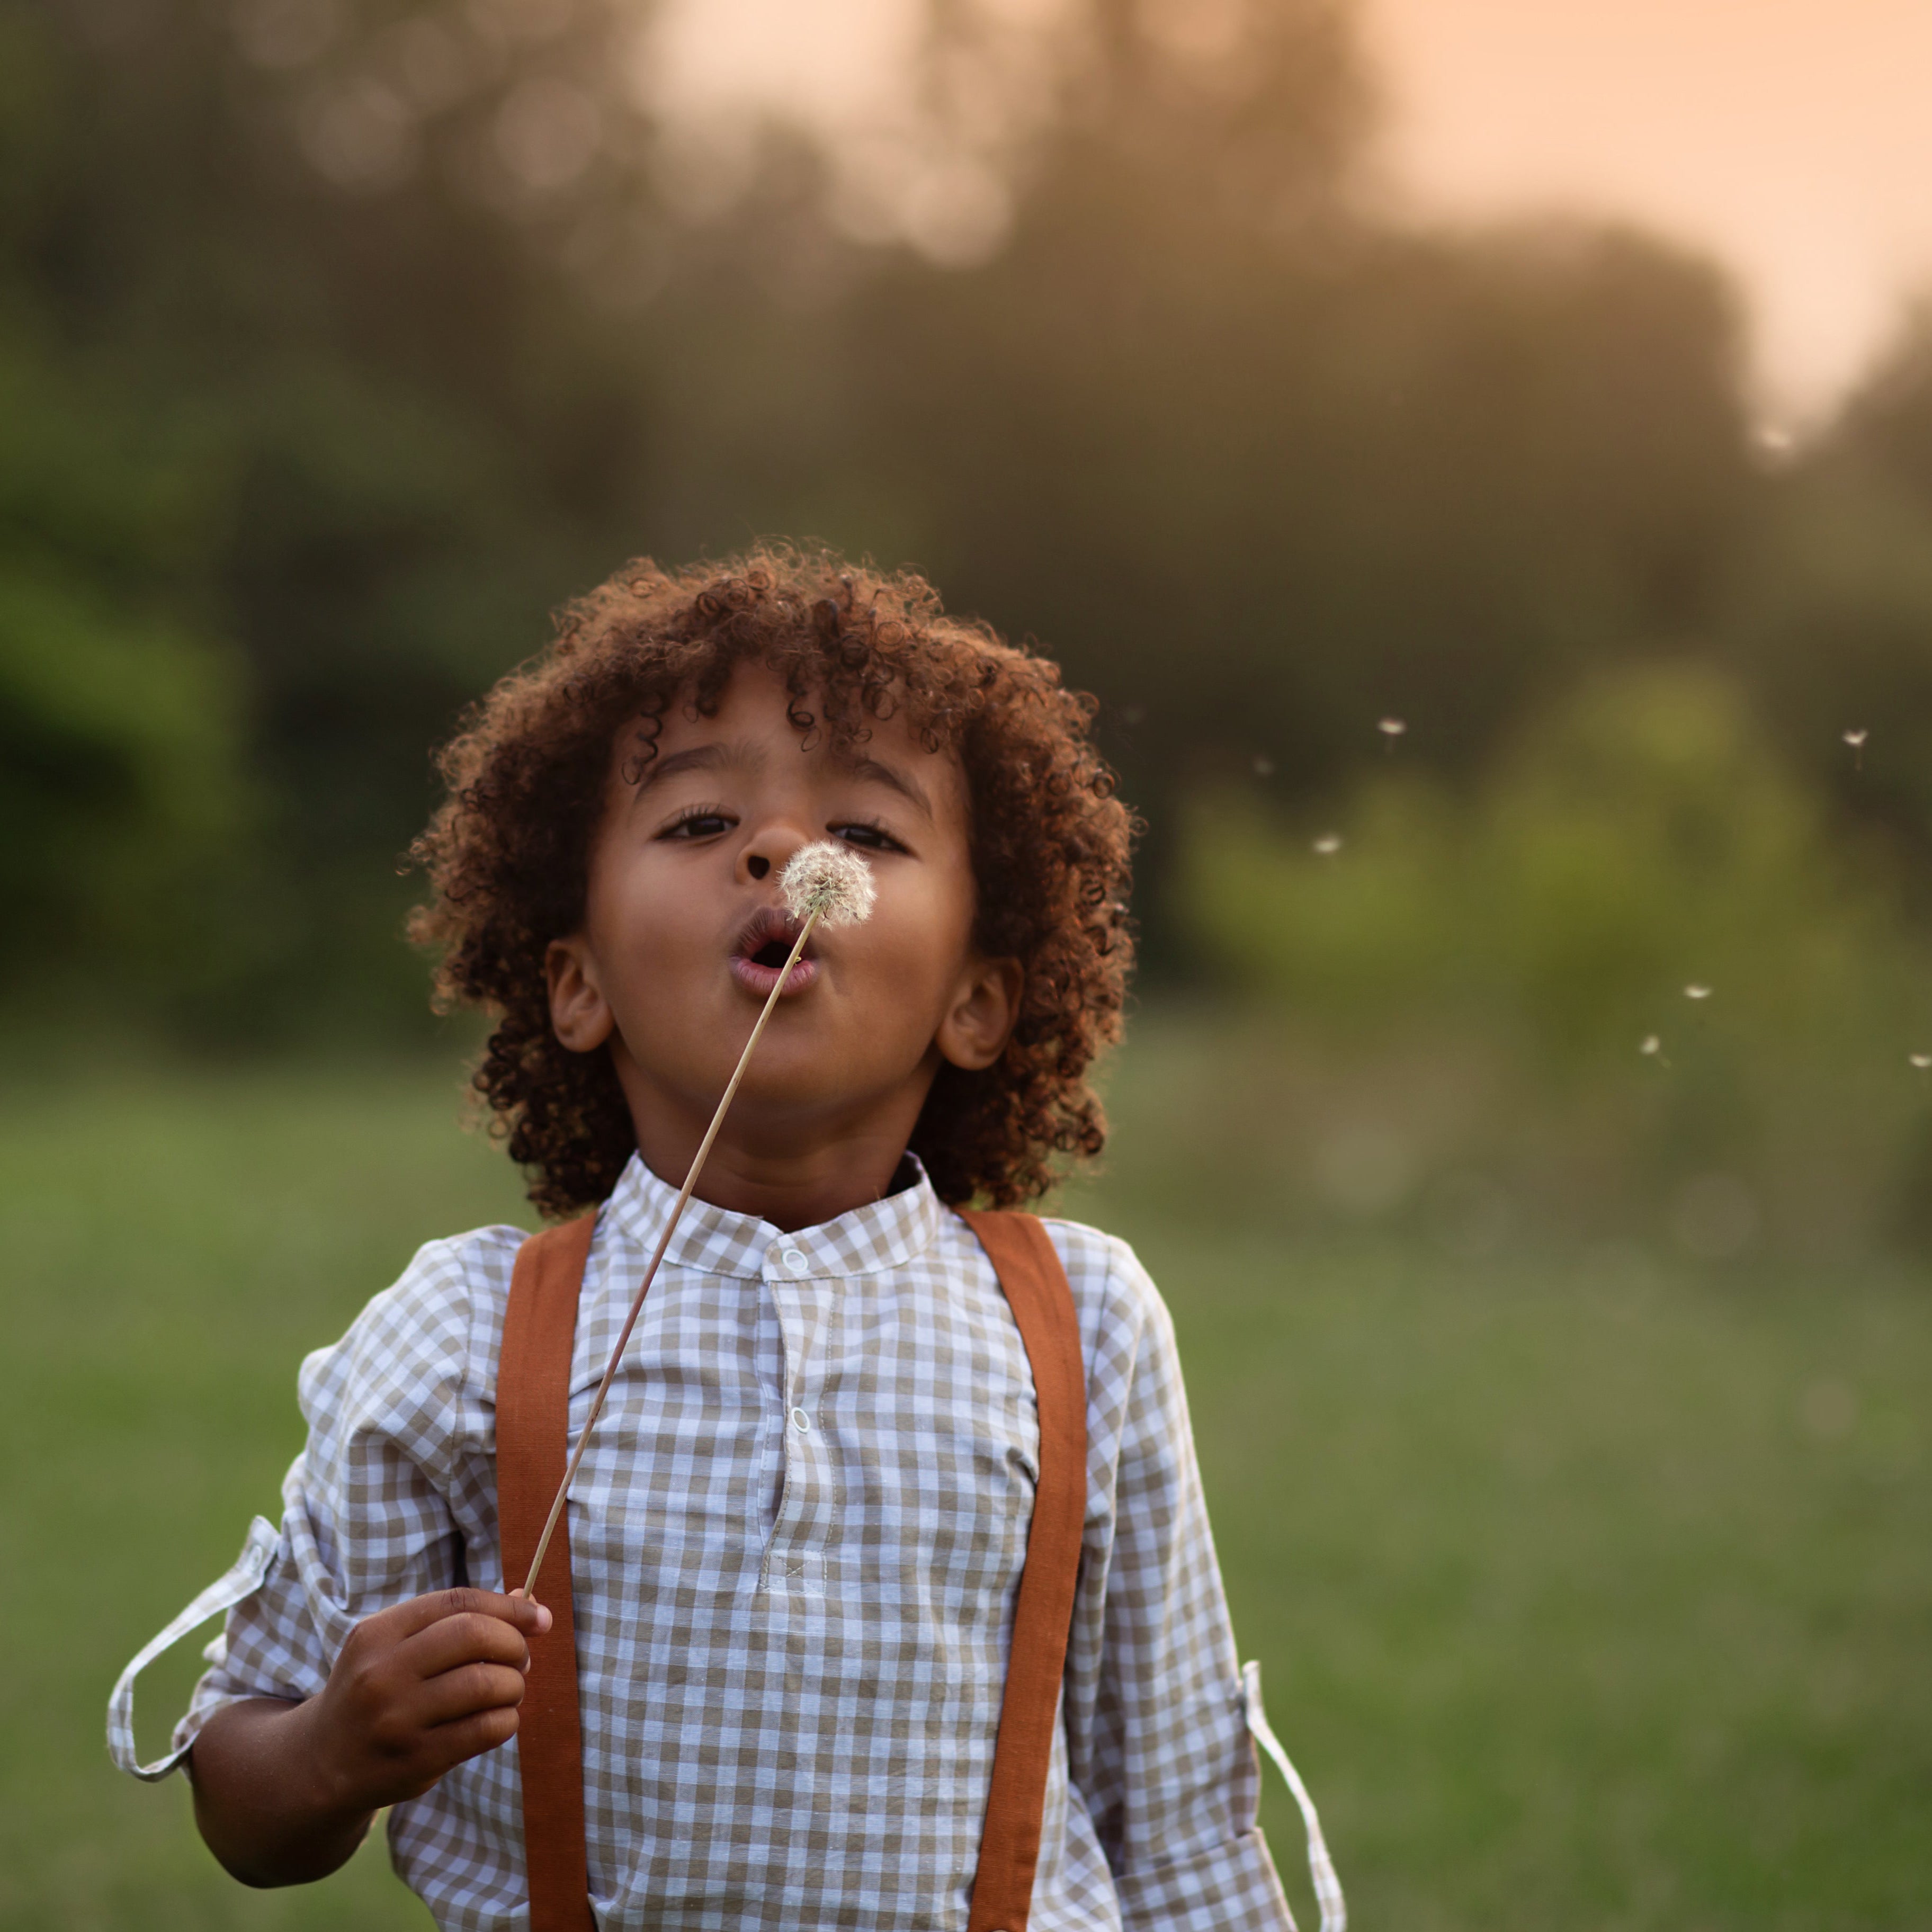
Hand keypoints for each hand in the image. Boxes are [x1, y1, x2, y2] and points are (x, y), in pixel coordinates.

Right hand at [305, 1586, 551, 1814]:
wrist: (321, 1764)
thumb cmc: (377, 1692)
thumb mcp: (396, 1647)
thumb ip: (456, 1623)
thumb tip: (531, 1603)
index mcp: (377, 1633)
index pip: (458, 1602)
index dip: (508, 1607)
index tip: (539, 1618)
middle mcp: (383, 1673)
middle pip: (475, 1635)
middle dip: (514, 1643)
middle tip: (521, 1658)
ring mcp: (397, 1719)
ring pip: (486, 1684)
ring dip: (514, 1685)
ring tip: (509, 1690)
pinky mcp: (416, 1759)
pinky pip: (486, 1729)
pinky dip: (507, 1719)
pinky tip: (499, 1719)